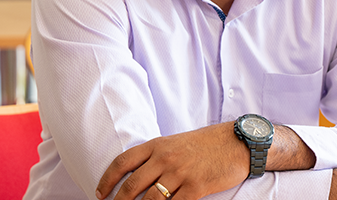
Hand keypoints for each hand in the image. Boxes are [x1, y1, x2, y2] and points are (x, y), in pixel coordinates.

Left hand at [95, 122, 249, 199]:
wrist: (236, 142)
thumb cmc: (206, 143)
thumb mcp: (176, 142)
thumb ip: (156, 155)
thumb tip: (136, 174)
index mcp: (157, 145)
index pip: (122, 162)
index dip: (107, 180)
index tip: (99, 194)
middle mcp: (164, 158)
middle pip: (131, 185)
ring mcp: (180, 173)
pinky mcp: (196, 187)